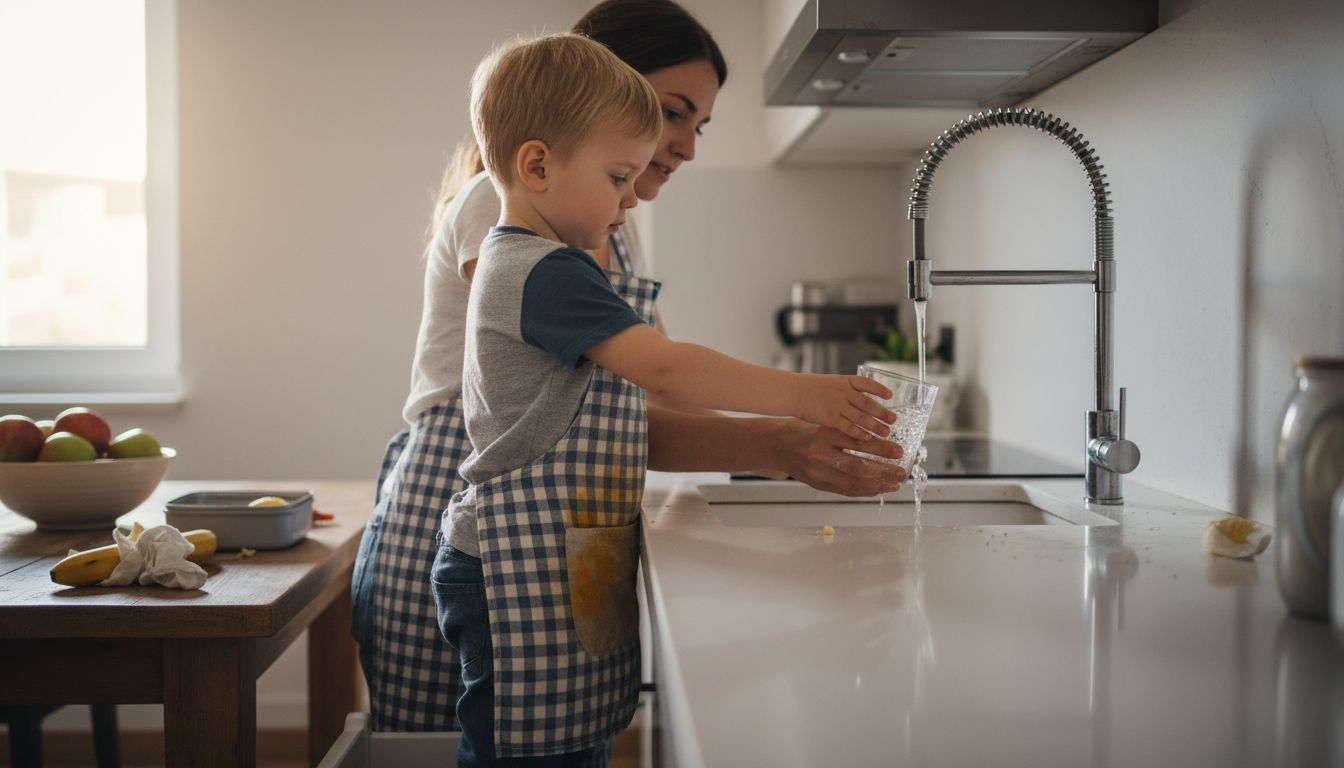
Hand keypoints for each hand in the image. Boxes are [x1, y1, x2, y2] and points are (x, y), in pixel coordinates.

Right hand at [758, 419, 904, 496]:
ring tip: (894, 484)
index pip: (856, 442)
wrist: (777, 447)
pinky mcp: (818, 484)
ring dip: (877, 485)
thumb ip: (847, 432)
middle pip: (857, 466)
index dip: (880, 447)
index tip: (899, 450)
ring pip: (852, 483)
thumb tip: (881, 438)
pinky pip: (845, 491)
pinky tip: (879, 489)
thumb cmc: (804, 431)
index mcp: (823, 434)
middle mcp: (820, 455)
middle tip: (901, 472)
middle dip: (882, 471)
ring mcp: (818, 473)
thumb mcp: (824, 423)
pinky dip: (864, 491)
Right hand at [795, 374, 895, 440]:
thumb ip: (846, 390)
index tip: (890, 395)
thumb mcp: (830, 382)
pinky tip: (867, 438)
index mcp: (844, 380)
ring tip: (886, 432)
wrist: (792, 392)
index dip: (879, 389)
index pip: (866, 383)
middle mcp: (842, 392)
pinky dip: (859, 433)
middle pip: (867, 403)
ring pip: (861, 417)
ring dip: (875, 425)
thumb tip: (862, 398)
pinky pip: (847, 427)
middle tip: (893, 420)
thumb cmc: (810, 388)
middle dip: (882, 412)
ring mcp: (836, 405)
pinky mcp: (829, 418)